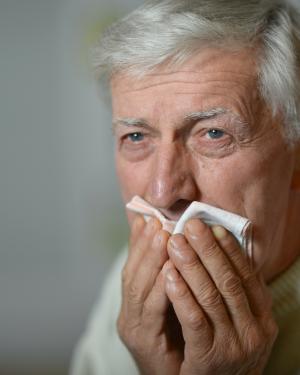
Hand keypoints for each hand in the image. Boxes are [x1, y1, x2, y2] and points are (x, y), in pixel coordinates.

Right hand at [117, 215, 182, 374]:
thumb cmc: (178, 341)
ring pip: (137, 288)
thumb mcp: (171, 306)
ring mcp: (132, 328)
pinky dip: (160, 288)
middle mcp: (128, 314)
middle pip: (132, 273)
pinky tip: (170, 269)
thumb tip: (175, 248)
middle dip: (144, 245)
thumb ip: (170, 279)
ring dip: (150, 259)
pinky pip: (152, 312)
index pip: (133, 267)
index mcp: (133, 304)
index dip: (139, 242)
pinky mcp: (144, 343)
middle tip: (156, 221)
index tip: (150, 218)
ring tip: (162, 235)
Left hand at [165, 219, 277, 374]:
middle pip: (228, 280)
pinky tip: (169, 274)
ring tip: (174, 242)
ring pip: (211, 297)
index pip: (246, 275)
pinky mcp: (210, 357)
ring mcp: (233, 345)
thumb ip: (234, 292)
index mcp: (262, 316)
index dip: (229, 249)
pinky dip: (181, 295)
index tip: (213, 226)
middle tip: (190, 225)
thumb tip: (219, 250)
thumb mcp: (239, 321)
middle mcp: (253, 330)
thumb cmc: (226, 349)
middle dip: (207, 250)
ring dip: (191, 265)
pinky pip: (194, 320)